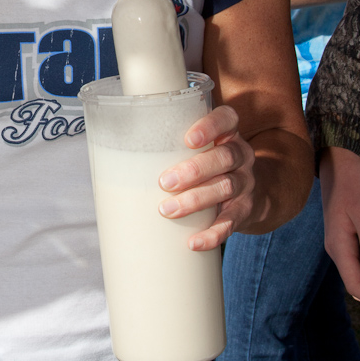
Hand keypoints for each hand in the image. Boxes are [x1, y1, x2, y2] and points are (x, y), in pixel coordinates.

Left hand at [157, 105, 255, 250]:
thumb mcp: (200, 149)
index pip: (227, 119)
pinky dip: (212, 233)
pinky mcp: (245, 210)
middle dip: (194, 170)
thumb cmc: (209, 166)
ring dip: (196, 200)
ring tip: (167, 210)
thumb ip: (170, 145)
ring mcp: (246, 183)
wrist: (251, 195)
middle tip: (164, 182)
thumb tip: (108, 154)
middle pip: (224, 157)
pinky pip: (232, 222)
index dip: (210, 126)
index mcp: (227, 134)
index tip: (188, 139)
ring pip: (226, 187)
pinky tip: (193, 241)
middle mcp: (240, 155)